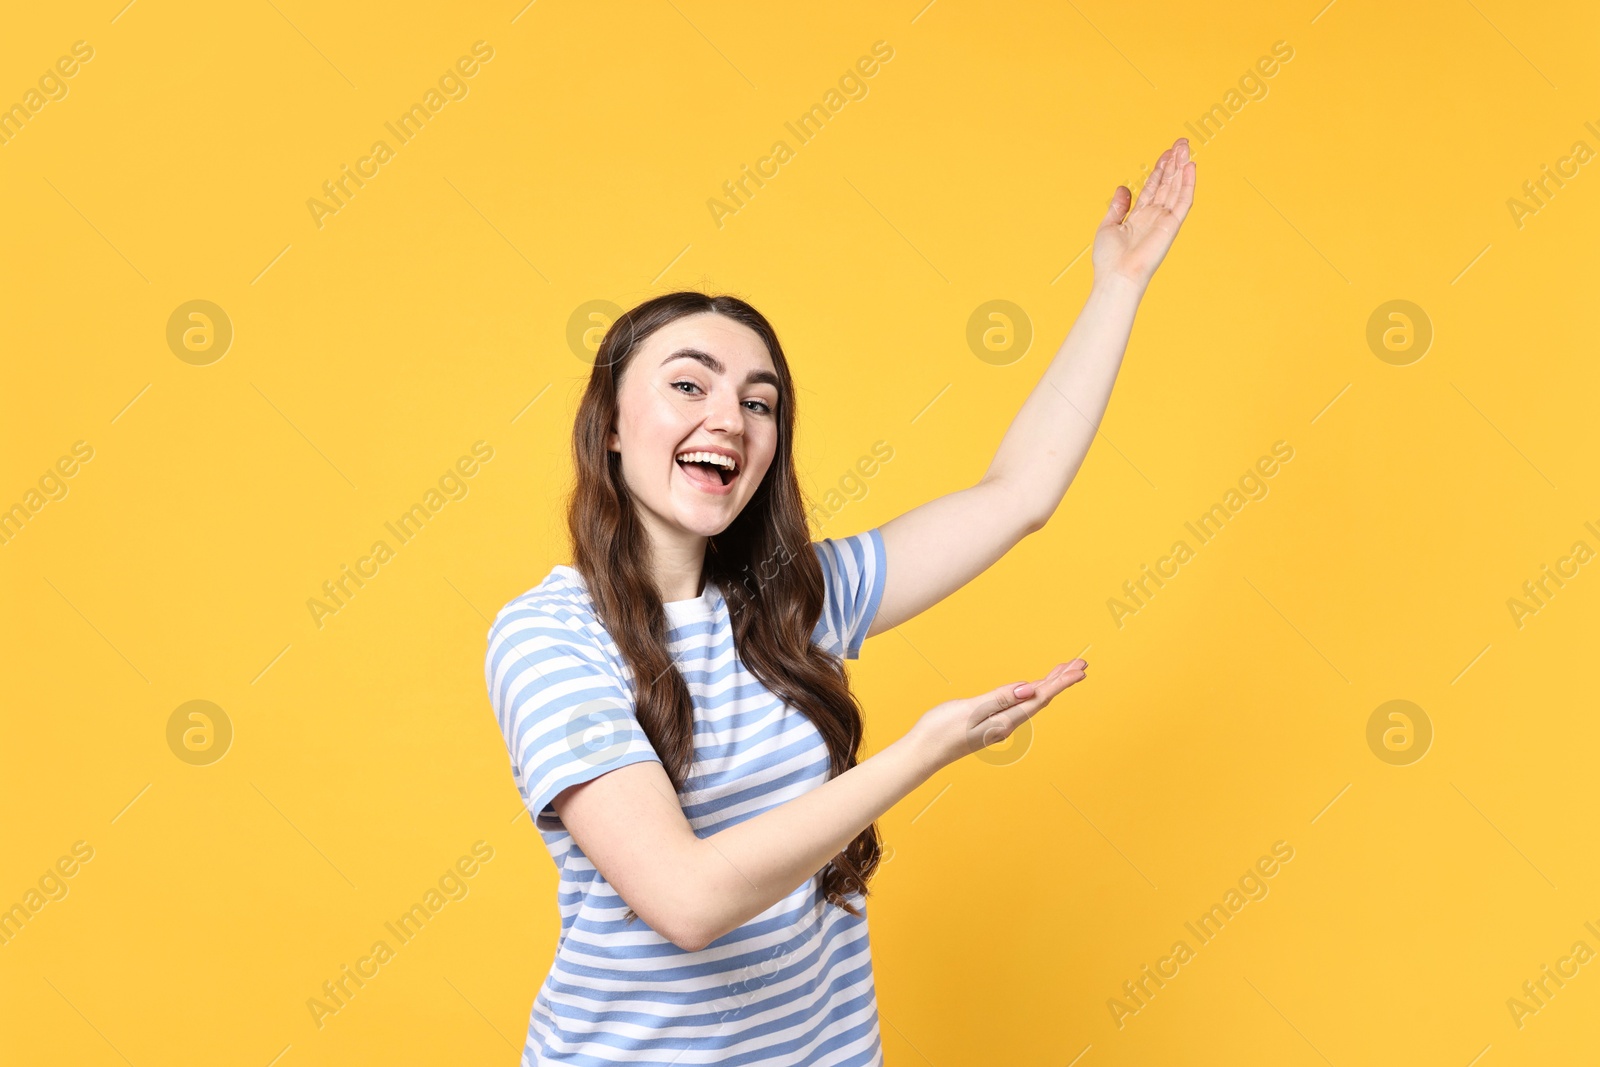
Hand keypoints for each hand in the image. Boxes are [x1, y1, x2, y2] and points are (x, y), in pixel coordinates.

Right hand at [910, 658, 1088, 770]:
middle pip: (1040, 699)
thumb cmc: (941, 730)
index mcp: (1005, 720)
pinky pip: (1019, 705)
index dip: (1061, 682)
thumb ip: (1000, 698)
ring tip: (1063, 672)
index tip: (1079, 669)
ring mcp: (998, 724)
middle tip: (1080, 663)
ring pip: (1031, 702)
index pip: (1040, 697)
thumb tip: (1030, 689)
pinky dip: (1032, 693)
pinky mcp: (989, 723)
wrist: (922, 753)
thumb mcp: (971, 710)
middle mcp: (1006, 724)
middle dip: (1061, 681)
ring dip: (1048, 685)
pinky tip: (1033, 690)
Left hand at [1092, 137, 1196, 289]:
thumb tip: (1123, 188)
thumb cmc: (1109, 260)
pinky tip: (1190, 167)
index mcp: (1139, 217)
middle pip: (1167, 184)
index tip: (1165, 154)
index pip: (1153, 188)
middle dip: (1173, 163)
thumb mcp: (1108, 226)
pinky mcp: (1172, 225)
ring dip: (1181, 167)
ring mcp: (1164, 220)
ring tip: (1185, 147)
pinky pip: (1183, 201)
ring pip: (1176, 188)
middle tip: (1180, 143)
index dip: (1159, 170)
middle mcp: (1154, 217)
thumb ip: (1118, 206)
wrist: (1117, 276)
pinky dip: (1188, 183)